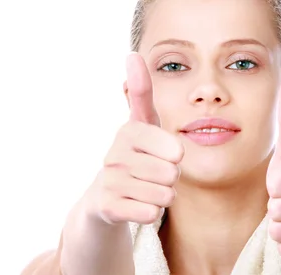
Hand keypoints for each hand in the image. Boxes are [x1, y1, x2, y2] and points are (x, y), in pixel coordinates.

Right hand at [90, 53, 184, 225]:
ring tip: (147, 191)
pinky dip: (151, 213)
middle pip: (171, 174)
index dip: (176, 157)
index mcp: (129, 132)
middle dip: (170, 180)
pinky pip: (148, 213)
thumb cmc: (134, 159)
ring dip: (162, 198)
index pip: (173, 149)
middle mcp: (115, 154)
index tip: (168, 156)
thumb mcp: (142, 126)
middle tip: (154, 177)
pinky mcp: (108, 207)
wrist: (104, 199)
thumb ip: (142, 94)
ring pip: (162, 195)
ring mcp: (110, 181)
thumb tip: (132, 54)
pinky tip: (139, 206)